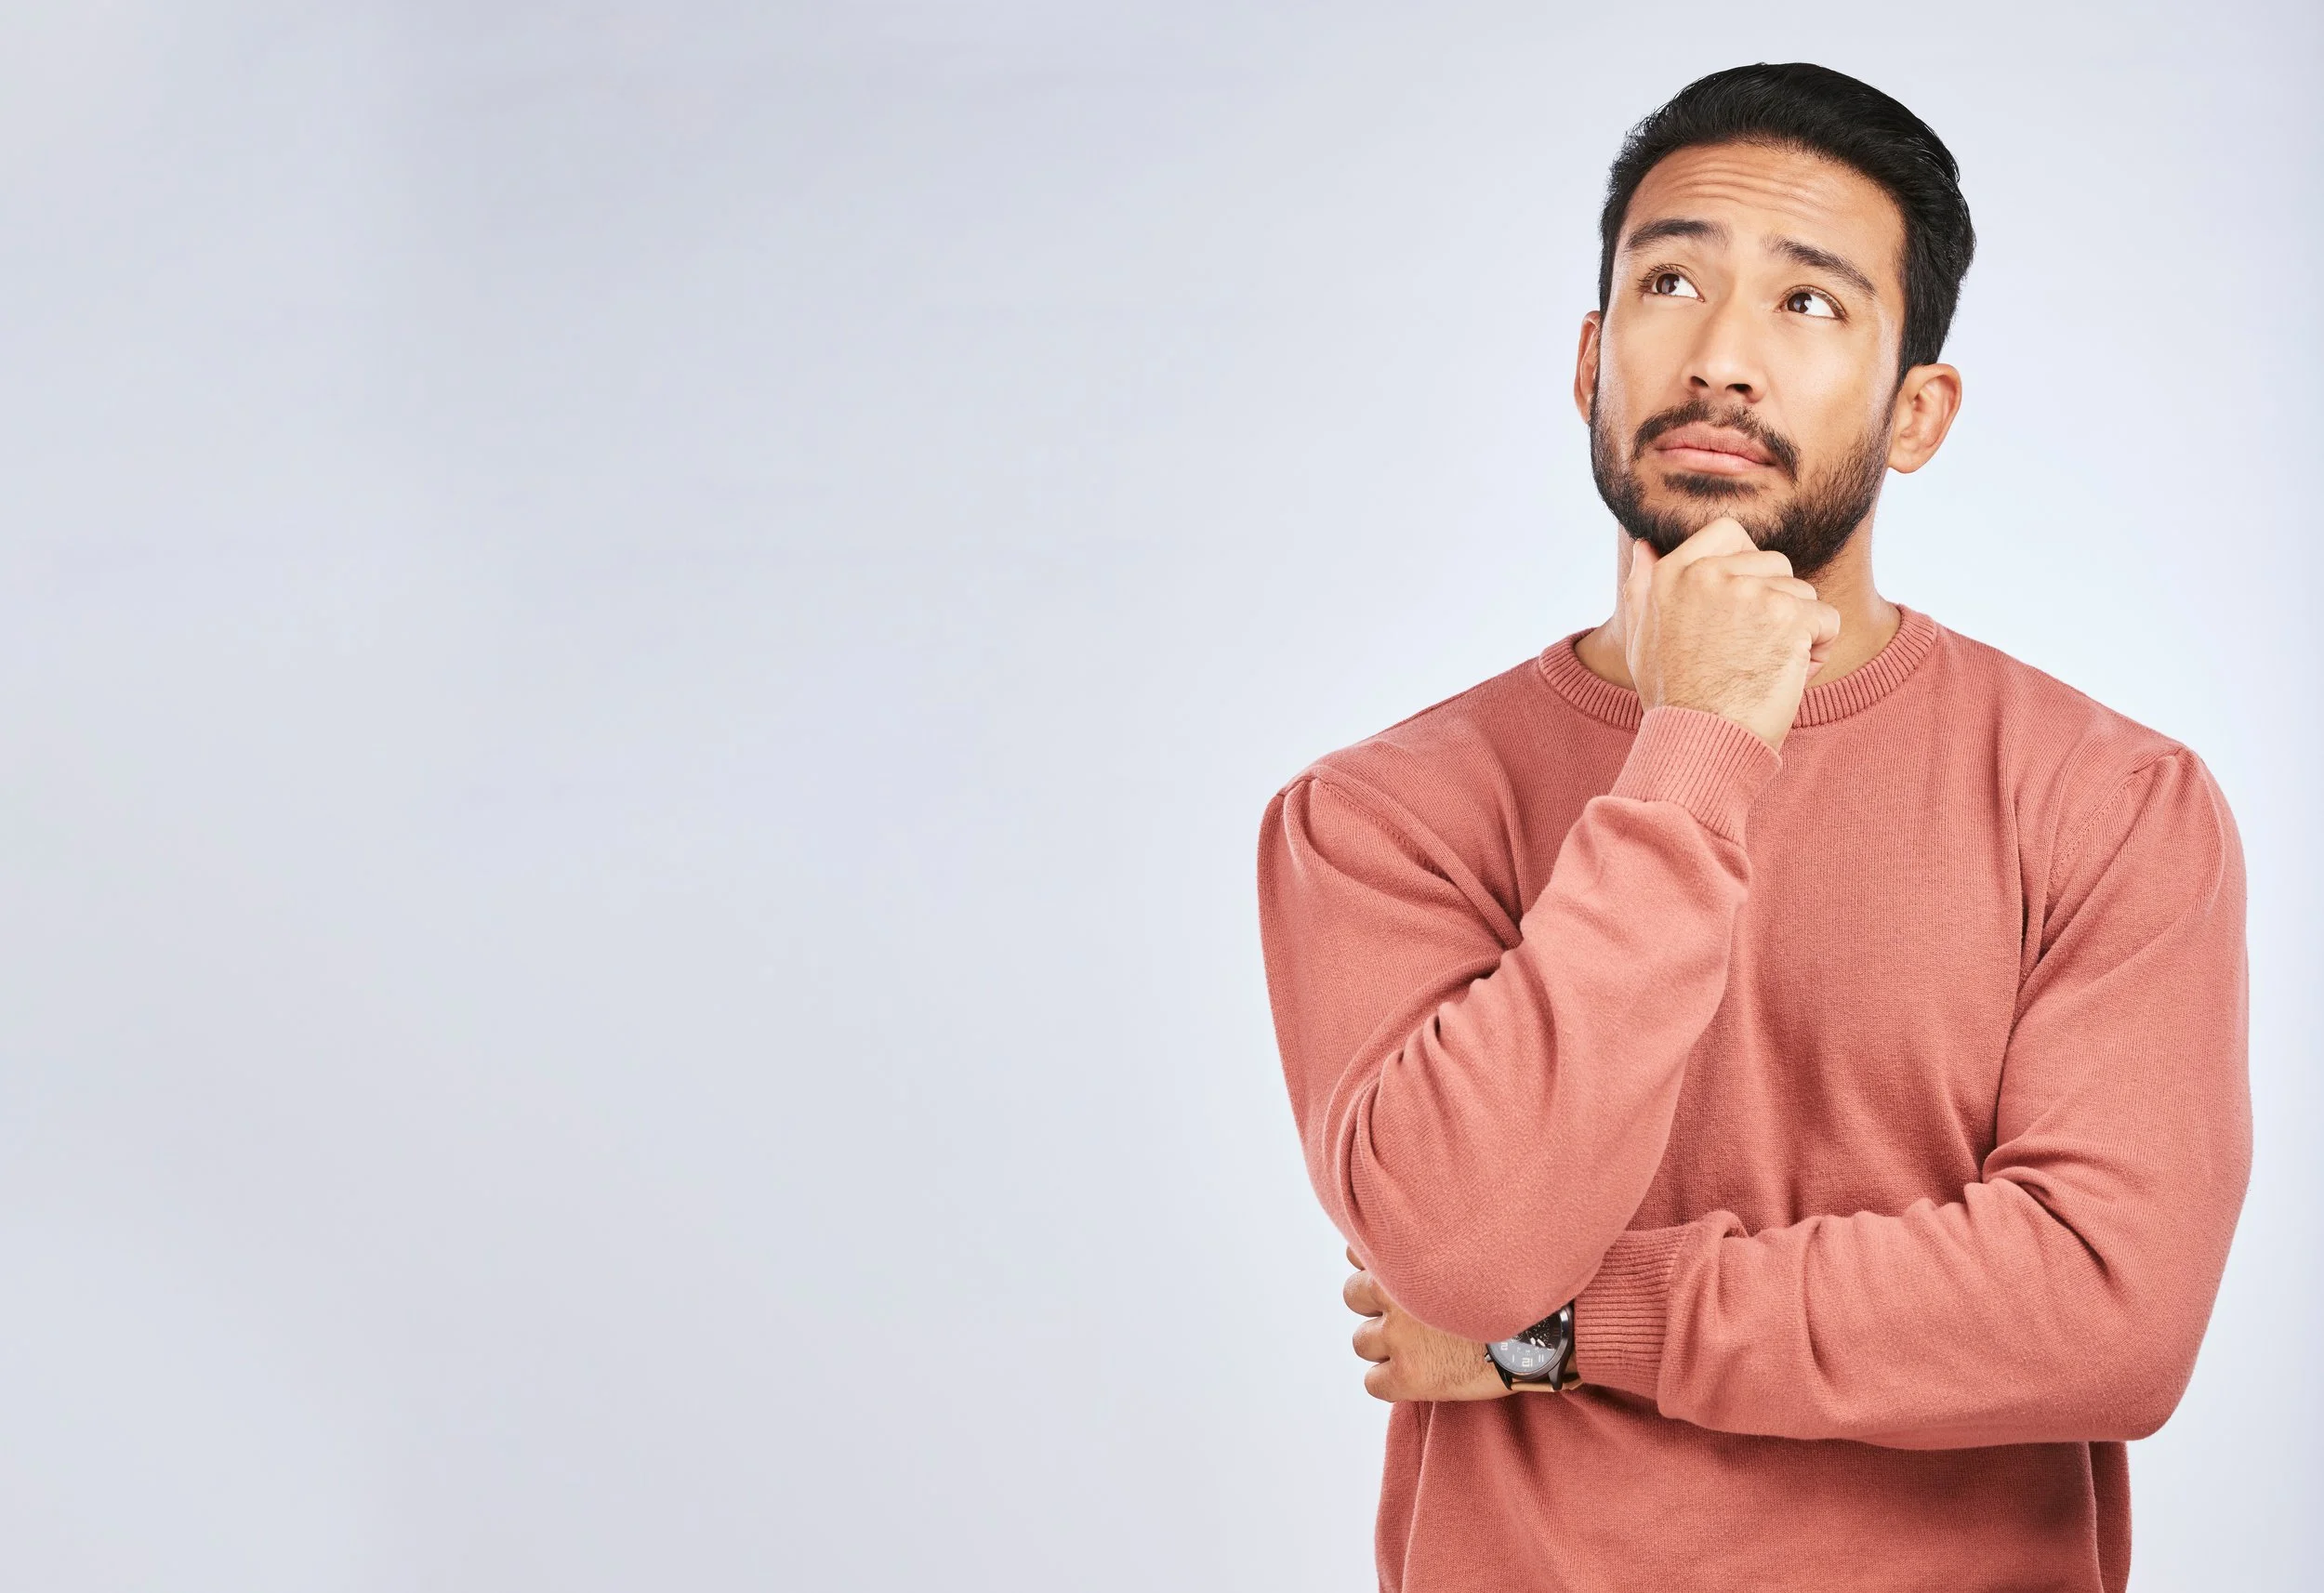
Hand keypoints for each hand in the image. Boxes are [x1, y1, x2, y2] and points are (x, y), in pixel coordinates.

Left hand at [1343, 1248, 1507, 1402]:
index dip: (1379, 1270)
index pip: (1358, 1255)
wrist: (1543, 1333)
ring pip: (1361, 1341)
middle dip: (1376, 1306)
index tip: (1400, 1279)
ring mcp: (1399, 1337)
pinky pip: (1374, 1384)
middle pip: (1353, 1296)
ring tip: (1419, 1348)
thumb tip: (1417, 1247)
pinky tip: (1420, 1377)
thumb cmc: (1516, 1289)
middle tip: (1410, 1318)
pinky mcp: (1409, 1377)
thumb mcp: (1470, 1252)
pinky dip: (1391, 1383)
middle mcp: (1393, 1294)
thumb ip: (1433, 1250)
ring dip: (1383, 1345)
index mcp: (1406, 1256)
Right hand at [1620, 518, 1841, 752]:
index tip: (1740, 608)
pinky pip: (1827, 621)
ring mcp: (1750, 592)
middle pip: (1775, 564)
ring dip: (1798, 630)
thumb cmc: (1673, 698)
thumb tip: (1644, 546)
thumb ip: (1642, 587)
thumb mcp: (1642, 638)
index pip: (1728, 533)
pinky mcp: (1788, 616)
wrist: (1699, 743)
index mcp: (1673, 574)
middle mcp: (1709, 574)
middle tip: (1750, 650)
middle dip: (1775, 603)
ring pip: (1803, 593)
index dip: (1746, 565)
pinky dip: (1819, 652)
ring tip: (1767, 668)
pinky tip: (1788, 677)